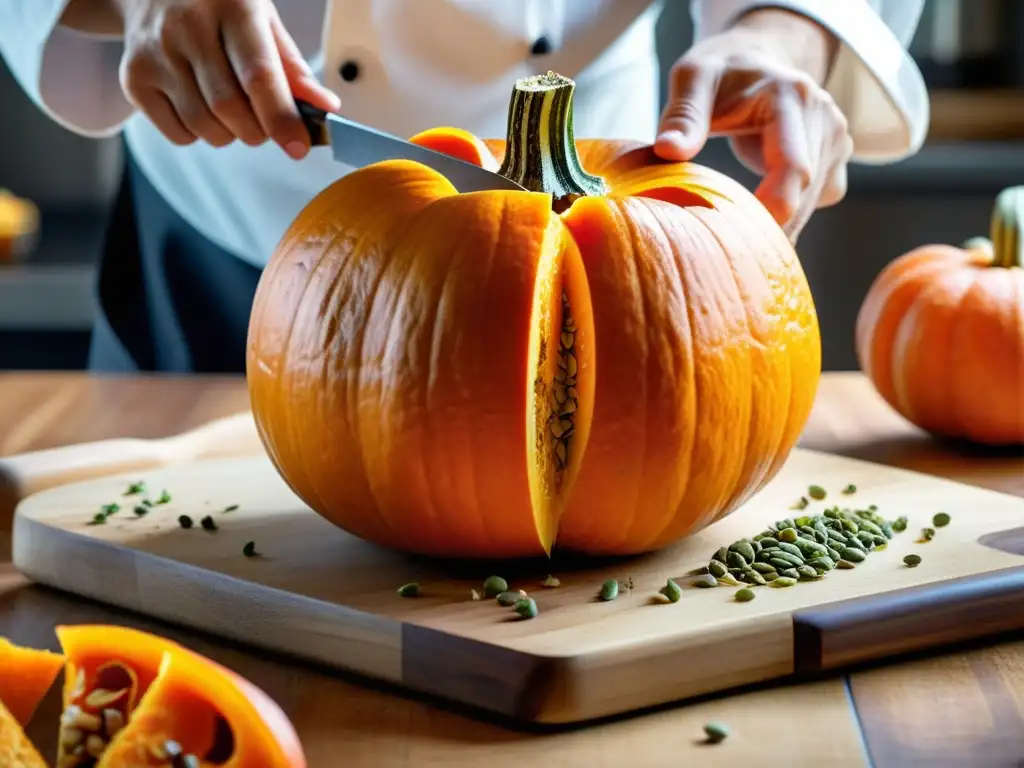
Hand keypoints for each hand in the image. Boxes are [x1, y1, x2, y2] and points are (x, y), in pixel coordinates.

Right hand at [114, 0, 340, 157]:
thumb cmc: (219, 9)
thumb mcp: (263, 21)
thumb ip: (292, 67)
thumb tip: (325, 109)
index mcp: (232, 7)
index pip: (258, 75)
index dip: (281, 118)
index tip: (299, 147)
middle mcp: (188, 26)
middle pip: (230, 108)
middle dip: (257, 131)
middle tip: (265, 123)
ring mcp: (155, 52)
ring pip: (204, 126)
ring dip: (230, 135)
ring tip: (232, 112)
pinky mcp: (133, 78)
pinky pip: (179, 134)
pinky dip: (200, 136)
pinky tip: (202, 108)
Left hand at [654, 9, 849, 241]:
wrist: (757, 59)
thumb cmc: (721, 70)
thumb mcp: (694, 78)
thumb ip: (683, 114)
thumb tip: (668, 150)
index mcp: (793, 98)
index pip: (793, 166)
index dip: (771, 207)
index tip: (740, 239)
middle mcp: (825, 118)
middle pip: (803, 193)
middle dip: (768, 228)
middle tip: (727, 256)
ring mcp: (836, 139)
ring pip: (811, 203)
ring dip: (777, 226)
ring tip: (737, 243)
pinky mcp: (835, 158)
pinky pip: (815, 201)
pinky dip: (788, 216)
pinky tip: (757, 217)